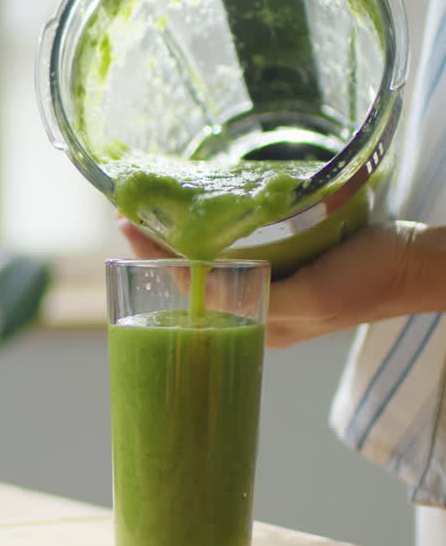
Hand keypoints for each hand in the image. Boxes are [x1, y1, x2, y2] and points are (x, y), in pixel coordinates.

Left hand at [117, 218, 445, 347]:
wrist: (419, 263)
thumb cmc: (370, 279)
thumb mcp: (310, 294)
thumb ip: (258, 296)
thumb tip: (204, 290)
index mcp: (264, 324)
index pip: (195, 291)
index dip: (160, 260)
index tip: (129, 229)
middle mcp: (263, 312)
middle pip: (197, 283)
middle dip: (160, 254)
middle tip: (128, 221)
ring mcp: (277, 291)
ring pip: (214, 271)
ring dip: (181, 248)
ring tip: (148, 222)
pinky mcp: (291, 272)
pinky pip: (241, 261)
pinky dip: (212, 244)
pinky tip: (195, 228)